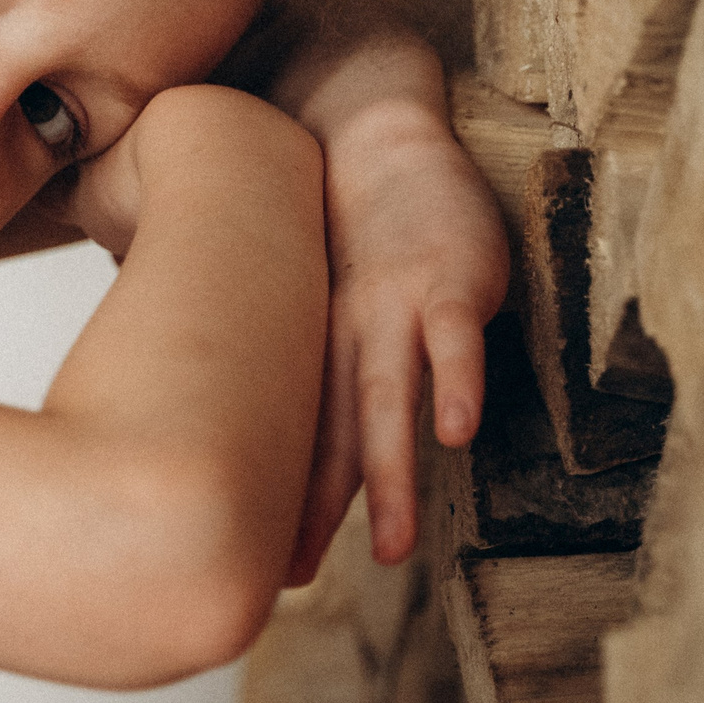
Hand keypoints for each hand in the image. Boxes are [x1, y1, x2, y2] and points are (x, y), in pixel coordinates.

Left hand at [286, 98, 508, 582]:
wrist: (372, 123)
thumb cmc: (349, 221)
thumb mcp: (311, 293)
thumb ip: (298, 357)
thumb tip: (248, 419)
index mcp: (314, 345)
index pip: (297, 437)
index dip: (284, 503)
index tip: (262, 572)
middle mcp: (349, 337)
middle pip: (333, 436)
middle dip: (319, 512)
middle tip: (294, 579)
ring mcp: (400, 306)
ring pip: (389, 398)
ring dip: (390, 474)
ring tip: (392, 544)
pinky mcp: (452, 276)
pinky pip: (455, 336)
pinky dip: (455, 381)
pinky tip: (455, 432)